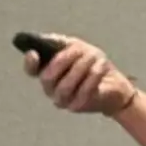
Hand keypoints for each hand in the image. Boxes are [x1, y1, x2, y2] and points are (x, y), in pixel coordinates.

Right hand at [22, 35, 136, 115]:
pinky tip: (102, 66)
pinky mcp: (77, 106)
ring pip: (64, 86)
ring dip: (82, 67)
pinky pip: (82, 92)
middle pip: (47, 77)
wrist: (115, 85)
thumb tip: (44, 39)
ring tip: (97, 56)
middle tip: (83, 49)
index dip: (30, 63)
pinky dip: (93, 76)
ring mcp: (63, 100)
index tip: (34, 53)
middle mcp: (51, 89)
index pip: (31, 71)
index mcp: (48, 72)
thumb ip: (61, 43)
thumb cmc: (93, 66)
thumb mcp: (78, 48)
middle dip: (65, 60)